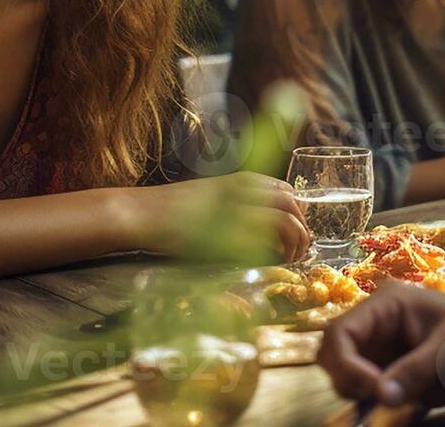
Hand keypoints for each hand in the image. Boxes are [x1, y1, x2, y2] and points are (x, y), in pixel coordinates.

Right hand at [126, 173, 310, 261]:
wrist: (141, 213)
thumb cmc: (172, 209)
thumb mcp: (213, 198)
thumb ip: (239, 205)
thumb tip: (265, 224)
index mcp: (241, 181)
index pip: (288, 192)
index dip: (298, 214)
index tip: (295, 232)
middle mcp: (243, 191)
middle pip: (293, 205)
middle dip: (303, 229)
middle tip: (300, 251)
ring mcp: (236, 211)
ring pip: (286, 221)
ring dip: (296, 242)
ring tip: (291, 259)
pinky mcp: (227, 233)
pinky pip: (263, 242)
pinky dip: (275, 253)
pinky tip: (271, 263)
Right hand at [319, 281, 444, 408]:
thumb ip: (416, 370)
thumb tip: (381, 395)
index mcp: (386, 304)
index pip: (340, 332)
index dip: (346, 364)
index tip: (373, 389)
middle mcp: (376, 325)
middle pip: (333, 354)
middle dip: (348, 379)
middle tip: (380, 399)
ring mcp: (381, 349)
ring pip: (345, 375)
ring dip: (360, 393)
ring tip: (398, 400)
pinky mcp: (390, 370)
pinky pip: (367, 390)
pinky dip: (374, 403)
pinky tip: (403, 405)